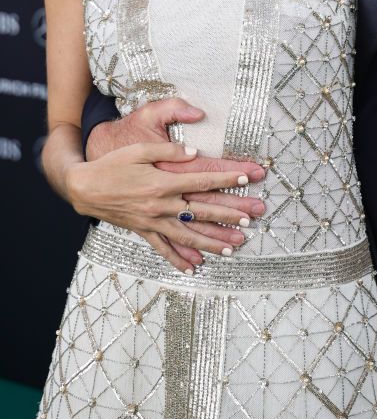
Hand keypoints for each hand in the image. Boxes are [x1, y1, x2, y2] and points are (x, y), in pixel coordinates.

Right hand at [85, 98, 266, 269]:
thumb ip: (168, 152)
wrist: (85, 187)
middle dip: (228, 216)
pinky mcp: (143, 231)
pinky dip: (179, 259)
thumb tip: (194, 154)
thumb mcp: (139, 150)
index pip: (201, 181)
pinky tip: (194, 268)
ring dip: (212, 242)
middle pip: (201, 211)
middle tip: (250, 220)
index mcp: (162, 183)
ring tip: (233, 247)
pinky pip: (164, 248)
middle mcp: (160, 205)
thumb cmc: (113, 165)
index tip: (245, 180)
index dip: (225, 180)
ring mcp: (152, 221)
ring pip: (188, 235)